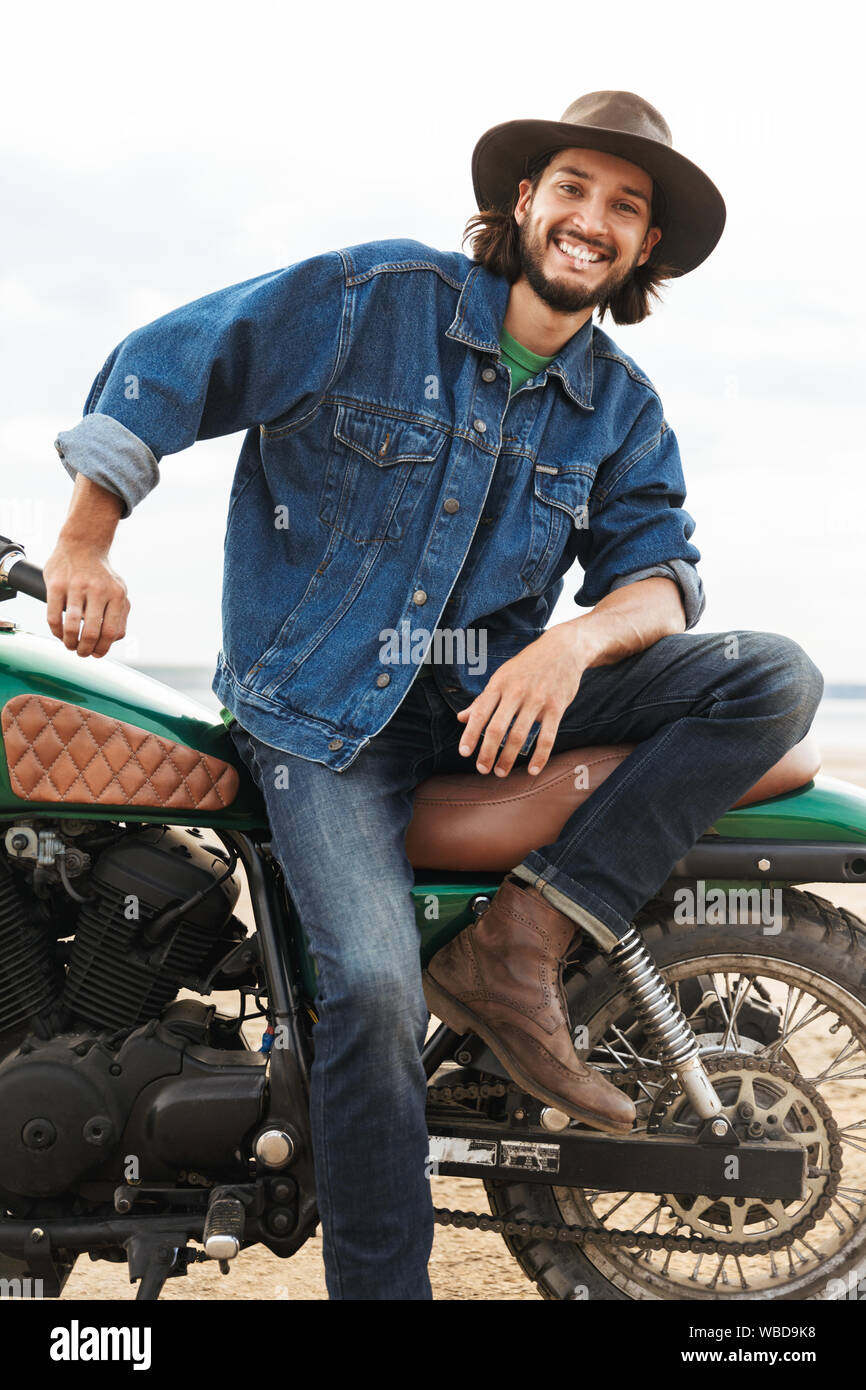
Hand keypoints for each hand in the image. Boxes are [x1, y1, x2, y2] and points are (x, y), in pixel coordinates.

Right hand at [43, 538, 129, 657]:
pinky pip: (54, 615)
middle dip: (85, 649)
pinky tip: (59, 633)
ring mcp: (76, 586)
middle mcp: (98, 590)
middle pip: (92, 632)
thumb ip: (120, 614)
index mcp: (117, 594)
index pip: (111, 631)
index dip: (103, 648)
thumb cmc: (101, 574)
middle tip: (81, 653)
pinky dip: (56, 630)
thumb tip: (114, 639)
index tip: (96, 654)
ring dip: (69, 642)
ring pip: (72, 626)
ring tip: (69, 646)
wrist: (82, 545)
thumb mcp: (119, 590)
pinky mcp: (56, 584)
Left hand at [456, 625, 586, 777]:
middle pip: (498, 727)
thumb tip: (461, 718)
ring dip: (508, 758)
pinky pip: (547, 737)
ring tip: (500, 773)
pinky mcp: (557, 707)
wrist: (564, 649)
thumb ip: (483, 699)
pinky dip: (539, 756)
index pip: (481, 712)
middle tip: (482, 770)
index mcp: (499, 684)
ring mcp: (538, 700)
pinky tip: (532, 771)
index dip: (471, 733)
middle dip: (488, 752)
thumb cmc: (528, 665)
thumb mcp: (502, 676)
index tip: (464, 753)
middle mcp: (517, 692)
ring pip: (520, 735)